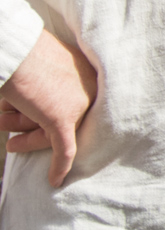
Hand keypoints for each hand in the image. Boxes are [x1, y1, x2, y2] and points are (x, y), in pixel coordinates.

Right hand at [0, 28, 96, 185]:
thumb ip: (54, 83)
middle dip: (28, 126)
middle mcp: (91, 89)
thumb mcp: (46, 65)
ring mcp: (79, 105)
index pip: (72, 104)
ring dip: (20, 129)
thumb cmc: (23, 53)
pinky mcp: (63, 120)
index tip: (36, 122)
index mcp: (89, 73)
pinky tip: (54, 180)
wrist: (15, 48)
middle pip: (61, 119)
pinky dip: (59, 166)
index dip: (45, 115)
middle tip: (11, 135)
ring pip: (48, 132)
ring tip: (3, 119)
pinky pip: (65, 150)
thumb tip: (45, 100)